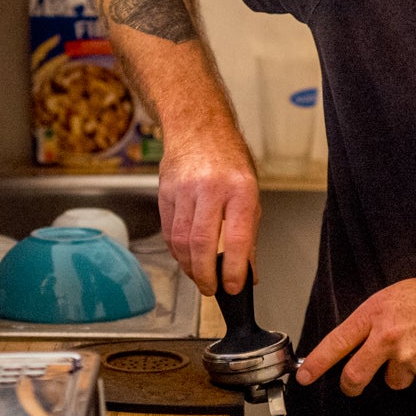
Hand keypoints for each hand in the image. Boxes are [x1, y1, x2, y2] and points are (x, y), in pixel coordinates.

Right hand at [158, 124, 259, 294]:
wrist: (198, 126)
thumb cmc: (228, 160)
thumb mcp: (250, 192)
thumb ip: (248, 234)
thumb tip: (248, 272)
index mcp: (240, 188)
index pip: (237, 238)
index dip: (233, 269)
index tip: (233, 287)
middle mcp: (211, 187)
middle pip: (202, 243)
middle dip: (205, 275)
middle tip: (211, 289)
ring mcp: (184, 189)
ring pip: (181, 240)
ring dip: (189, 266)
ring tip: (198, 277)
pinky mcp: (165, 192)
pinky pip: (168, 231)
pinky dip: (176, 251)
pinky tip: (185, 257)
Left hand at [296, 270, 415, 394]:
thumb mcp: (395, 297)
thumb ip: (373, 320)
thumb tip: (355, 344)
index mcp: (375, 313)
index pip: (337, 342)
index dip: (316, 363)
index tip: (303, 377)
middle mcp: (388, 338)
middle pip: (355, 376)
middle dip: (351, 386)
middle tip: (353, 385)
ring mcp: (409, 359)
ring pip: (392, 381)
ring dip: (401, 372)